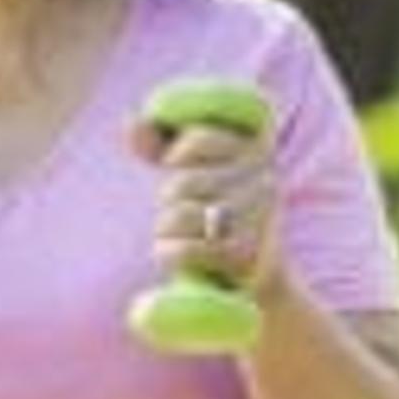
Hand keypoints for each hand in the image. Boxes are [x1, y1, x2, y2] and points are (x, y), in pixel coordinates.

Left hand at [130, 113, 282, 294]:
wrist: (254, 274)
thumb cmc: (214, 211)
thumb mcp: (192, 168)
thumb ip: (161, 142)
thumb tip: (133, 125)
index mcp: (258, 148)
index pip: (197, 138)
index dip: (175, 156)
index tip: (178, 166)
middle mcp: (266, 180)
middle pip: (181, 183)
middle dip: (168, 201)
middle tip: (184, 212)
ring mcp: (259, 220)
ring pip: (179, 217)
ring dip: (165, 230)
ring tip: (181, 235)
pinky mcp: (246, 256)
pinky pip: (183, 250)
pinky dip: (168, 253)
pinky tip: (174, 253)